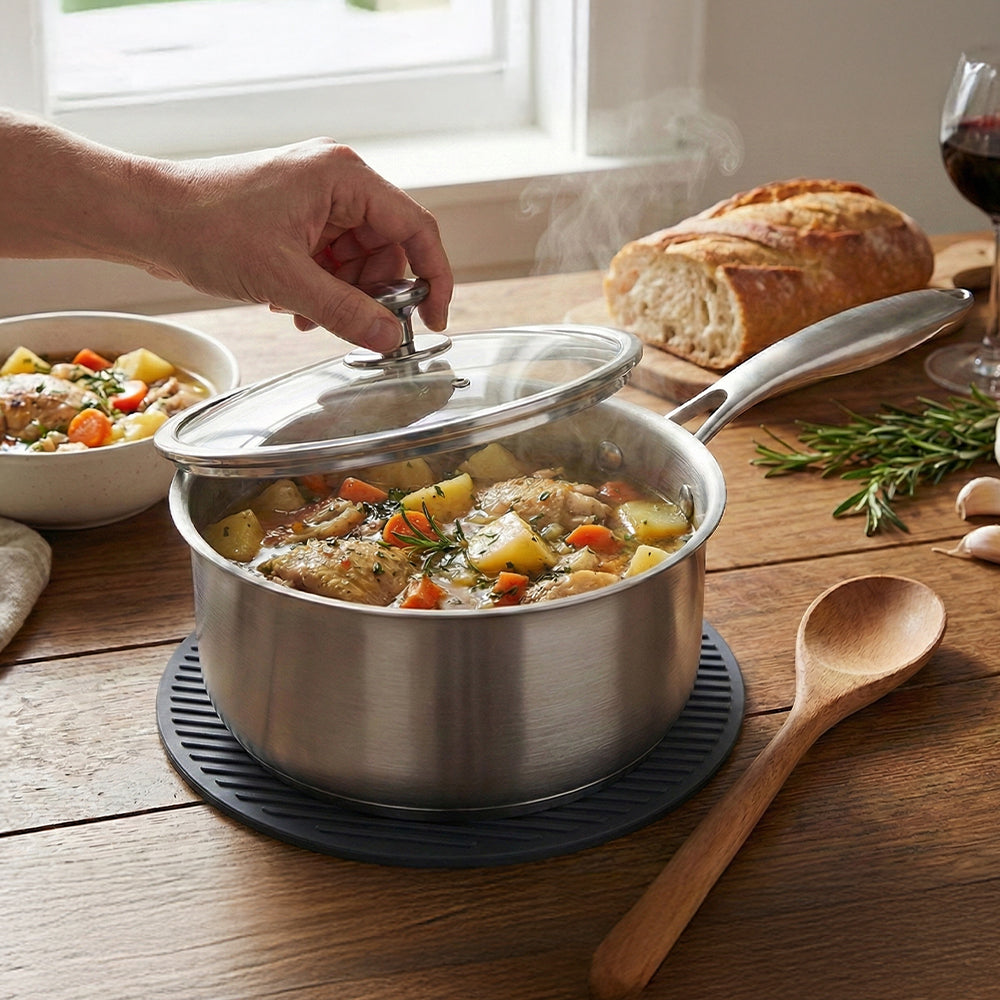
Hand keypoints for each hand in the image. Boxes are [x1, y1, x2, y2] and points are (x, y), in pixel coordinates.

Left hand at [148, 139, 452, 351]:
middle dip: (374, 294)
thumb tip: (391, 338)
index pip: (415, 228)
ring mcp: (317, 199)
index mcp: (344, 177)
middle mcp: (337, 181)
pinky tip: (295, 306)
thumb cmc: (206, 226)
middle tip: (358, 326)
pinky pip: (333, 261)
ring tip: (309, 315)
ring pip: (360, 261)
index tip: (434, 320)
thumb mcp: (285, 280)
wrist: (148, 218)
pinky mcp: (299, 218)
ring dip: (344, 296)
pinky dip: (323, 289)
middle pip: (388, 250)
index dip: (433, 278)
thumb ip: (346, 312)